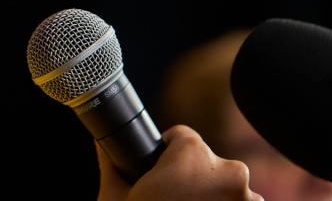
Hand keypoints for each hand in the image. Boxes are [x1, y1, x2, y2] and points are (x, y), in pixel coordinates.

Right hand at [96, 125, 262, 200]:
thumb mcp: (114, 198)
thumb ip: (111, 165)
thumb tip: (101, 144)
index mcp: (192, 154)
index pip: (180, 137)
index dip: (165, 153)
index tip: (157, 174)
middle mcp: (230, 171)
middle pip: (206, 163)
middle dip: (190, 180)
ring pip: (227, 190)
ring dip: (213, 200)